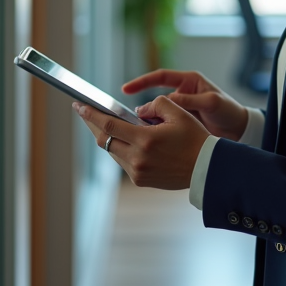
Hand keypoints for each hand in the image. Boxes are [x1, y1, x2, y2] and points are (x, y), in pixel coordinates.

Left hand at [74, 97, 208, 189]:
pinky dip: (118, 148)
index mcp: (145, 140)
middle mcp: (137, 158)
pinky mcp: (141, 180)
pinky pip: (122, 161)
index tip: (78, 106)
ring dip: (105, 137)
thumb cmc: (195, 139)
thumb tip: (137, 112)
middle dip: (92, 125)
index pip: (108, 125)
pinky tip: (119, 139)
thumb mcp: (179, 113)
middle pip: (104, 140)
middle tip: (84, 112)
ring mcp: (138, 172)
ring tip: (101, 123)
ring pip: (111, 151)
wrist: (207, 169)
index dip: (90, 115)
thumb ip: (155, 105)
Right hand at [123, 69, 251, 141]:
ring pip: (158, 114)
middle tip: (131, 118)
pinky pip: (164, 126)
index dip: (142, 82)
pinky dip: (157, 131)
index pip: (159, 77)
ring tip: (140, 131)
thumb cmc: (229, 111)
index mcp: (188, 81)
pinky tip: (151, 139)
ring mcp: (181, 110)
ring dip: (149, 122)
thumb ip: (190, 100)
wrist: (240, 130)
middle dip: (143, 108)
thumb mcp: (211, 103)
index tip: (126, 89)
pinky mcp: (181, 124)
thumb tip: (167, 100)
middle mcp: (182, 93)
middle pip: (156, 98)